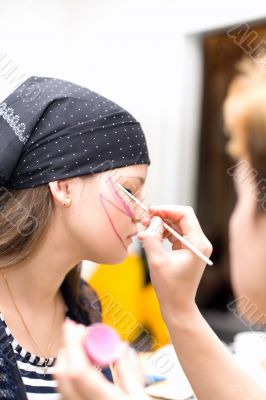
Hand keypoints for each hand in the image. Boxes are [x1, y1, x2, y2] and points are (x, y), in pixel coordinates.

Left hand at [55, 320, 148, 399]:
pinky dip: (68, 374)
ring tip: (80, 346)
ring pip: (60, 383)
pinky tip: (82, 367)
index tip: (76, 326)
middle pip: (63, 374)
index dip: (73, 344)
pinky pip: (63, 392)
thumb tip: (122, 347)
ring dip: (66, 359)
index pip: (79, 370)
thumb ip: (130, 373)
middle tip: (77, 331)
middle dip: (67, 347)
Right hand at [137, 205, 212, 321]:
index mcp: (198, 243)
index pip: (184, 214)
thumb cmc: (170, 287)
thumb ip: (152, 239)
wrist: (178, 306)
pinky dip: (164, 232)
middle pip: (182, 217)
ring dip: (162, 224)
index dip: (166, 209)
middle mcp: (200, 242)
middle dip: (163, 216)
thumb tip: (148, 224)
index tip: (151, 211)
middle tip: (145, 220)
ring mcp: (196, 246)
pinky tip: (152, 236)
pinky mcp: (189, 250)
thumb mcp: (157, 261)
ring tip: (146, 228)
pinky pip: (177, 234)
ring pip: (178, 225)